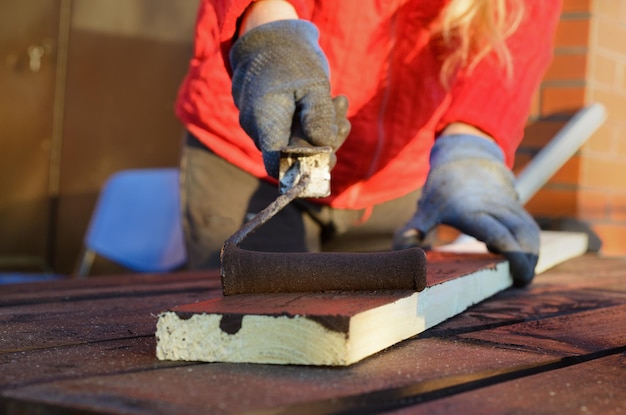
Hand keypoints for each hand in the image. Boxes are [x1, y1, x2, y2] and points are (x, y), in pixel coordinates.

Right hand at [230, 20, 347, 176]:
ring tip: (340, 102)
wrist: (271, 35)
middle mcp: (256, 128)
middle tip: (344, 118)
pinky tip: (331, 103)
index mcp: (263, 120)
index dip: (304, 169)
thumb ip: (319, 117)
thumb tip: (324, 149)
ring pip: (296, 142)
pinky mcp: (270, 120)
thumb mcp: (314, 83)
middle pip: (293, 155)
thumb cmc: (291, 57)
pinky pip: (293, 130)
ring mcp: (261, 124)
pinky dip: (314, 122)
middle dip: (324, 141)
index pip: (278, 165)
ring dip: (323, 129)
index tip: (330, 156)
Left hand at [393, 134, 539, 286]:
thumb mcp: (426, 207)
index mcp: (471, 212)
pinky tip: (522, 259)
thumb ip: (414, 229)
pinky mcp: (516, 206)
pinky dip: (530, 244)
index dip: (514, 256)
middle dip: (527, 261)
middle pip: (522, 235)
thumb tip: (403, 248)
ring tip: (522, 274)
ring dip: (532, 254)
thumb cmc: (443, 189)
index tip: (519, 276)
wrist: (465, 159)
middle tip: (521, 282)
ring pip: (529, 231)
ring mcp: (508, 205)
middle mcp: (494, 207)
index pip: (500, 235)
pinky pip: (529, 226)